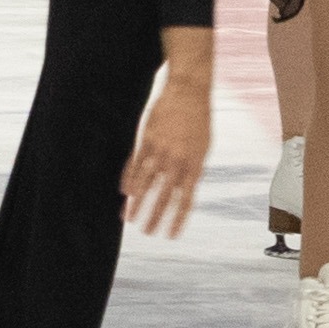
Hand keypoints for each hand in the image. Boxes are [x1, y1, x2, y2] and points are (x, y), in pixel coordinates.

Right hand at [120, 71, 212, 240]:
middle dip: (154, 217)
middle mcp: (177, 161)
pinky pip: (135, 164)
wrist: (189, 92)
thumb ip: (195, 169)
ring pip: (146, 183)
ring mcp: (161, 151)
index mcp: (195, 165)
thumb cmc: (199, 120)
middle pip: (164, 196)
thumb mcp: (204, 148)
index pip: (186, 200)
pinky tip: (124, 193)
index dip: (177, 220)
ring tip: (129, 218)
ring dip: (137, 203)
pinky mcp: (147, 139)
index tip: (171, 235)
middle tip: (147, 233)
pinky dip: (129, 179)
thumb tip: (188, 188)